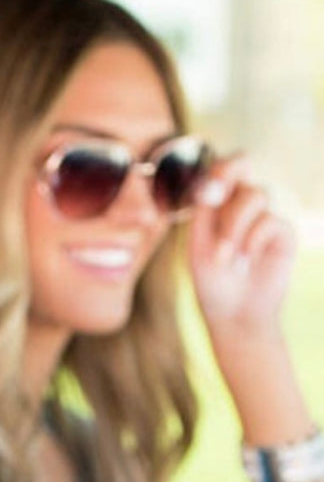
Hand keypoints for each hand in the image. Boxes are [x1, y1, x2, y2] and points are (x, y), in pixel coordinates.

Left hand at [187, 154, 295, 339]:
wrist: (234, 316)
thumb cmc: (212, 283)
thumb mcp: (199, 244)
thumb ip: (204, 211)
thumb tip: (212, 180)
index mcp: (217, 205)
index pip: (220, 169)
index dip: (216, 167)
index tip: (207, 187)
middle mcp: (241, 205)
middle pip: (242, 166)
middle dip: (231, 172)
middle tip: (217, 195)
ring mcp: (264, 216)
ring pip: (255, 194)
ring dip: (234, 227)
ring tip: (225, 259)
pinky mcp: (282, 232)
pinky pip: (269, 220)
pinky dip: (252, 240)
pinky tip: (244, 263)